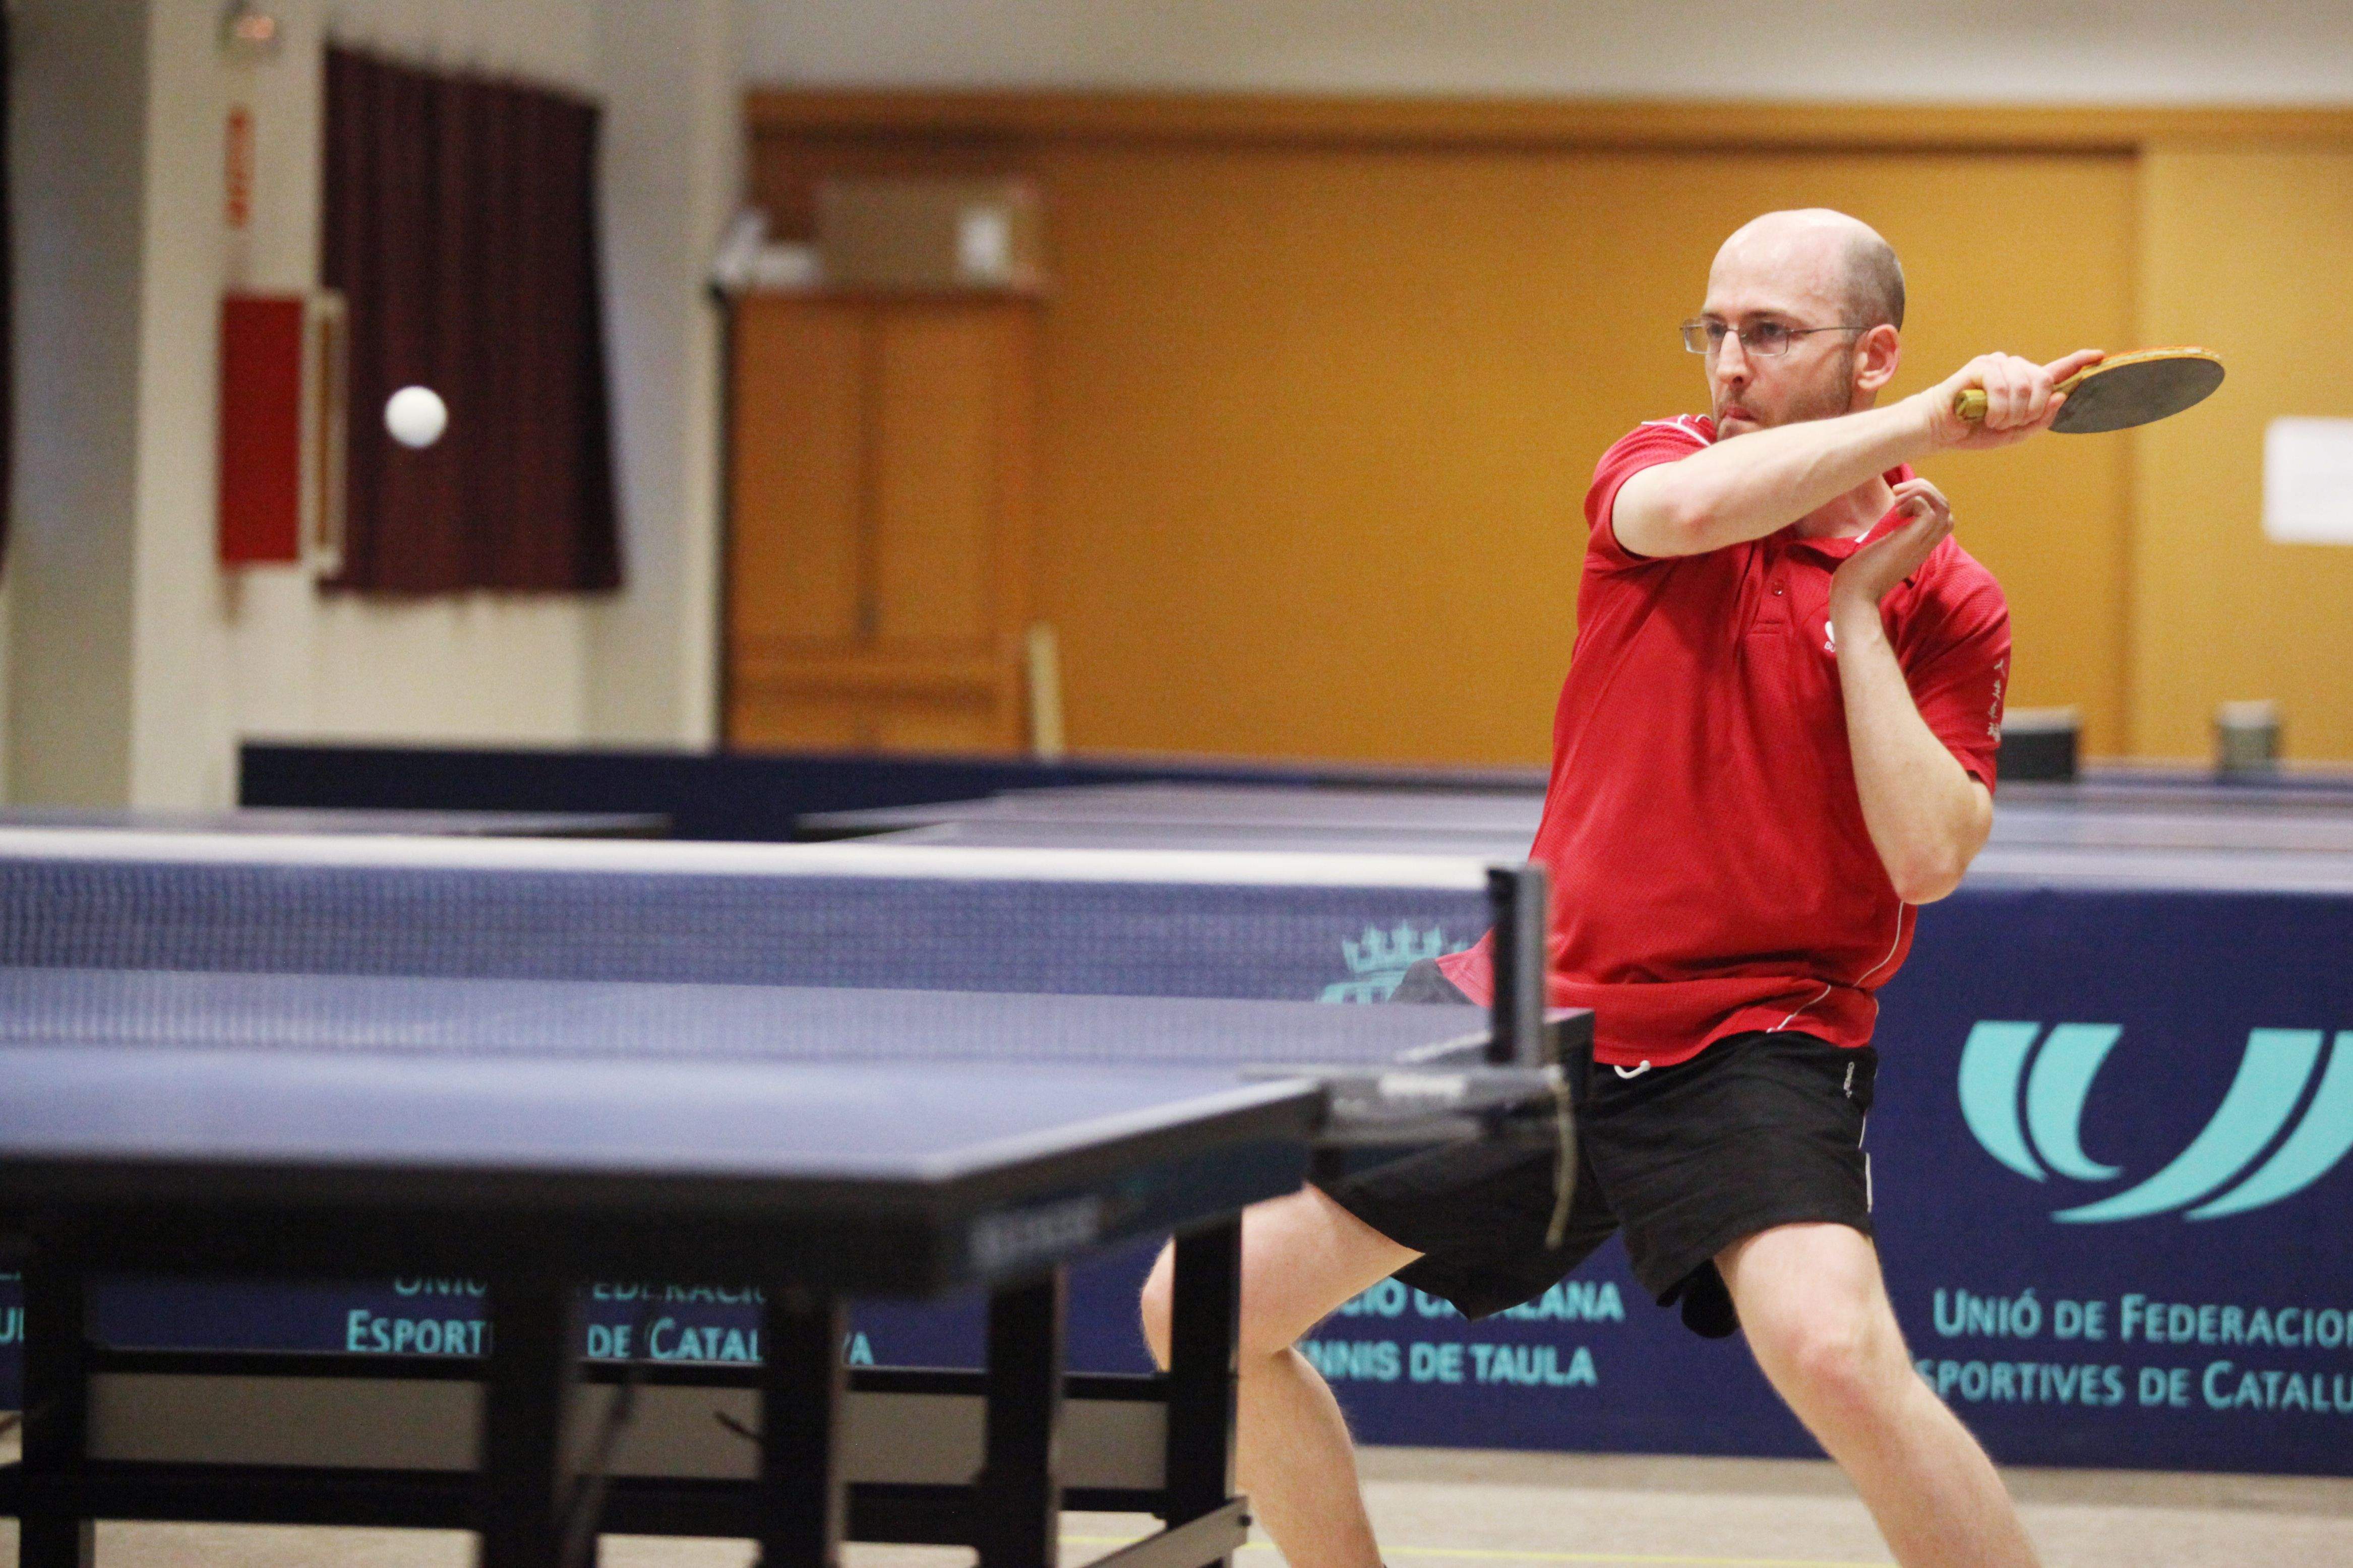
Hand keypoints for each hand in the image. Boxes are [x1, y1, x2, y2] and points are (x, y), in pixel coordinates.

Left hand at [1832, 478, 1951, 619]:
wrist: (1853, 595)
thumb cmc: (1859, 575)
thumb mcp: (1880, 551)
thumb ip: (1889, 537)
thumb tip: (1886, 520)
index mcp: (1919, 545)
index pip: (1942, 517)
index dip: (1927, 499)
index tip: (1900, 499)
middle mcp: (1925, 544)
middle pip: (1946, 508)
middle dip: (1926, 489)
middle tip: (1898, 492)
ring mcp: (1920, 544)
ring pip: (1944, 508)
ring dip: (1923, 492)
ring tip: (1897, 497)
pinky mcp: (1911, 543)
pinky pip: (1930, 513)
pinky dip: (1916, 501)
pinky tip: (1895, 509)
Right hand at [1917, 349, 2104, 449]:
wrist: (1940, 431)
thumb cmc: (1975, 431)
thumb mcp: (2015, 433)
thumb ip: (2041, 419)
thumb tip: (2060, 396)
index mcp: (2025, 384)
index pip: (2056, 370)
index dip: (2079, 362)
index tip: (2099, 355)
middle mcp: (2014, 369)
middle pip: (2044, 381)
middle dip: (2032, 409)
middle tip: (2012, 424)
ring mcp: (1998, 365)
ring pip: (2025, 386)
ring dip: (2012, 413)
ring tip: (1995, 422)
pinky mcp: (1981, 367)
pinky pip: (2002, 386)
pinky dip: (1997, 407)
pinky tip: (1987, 417)